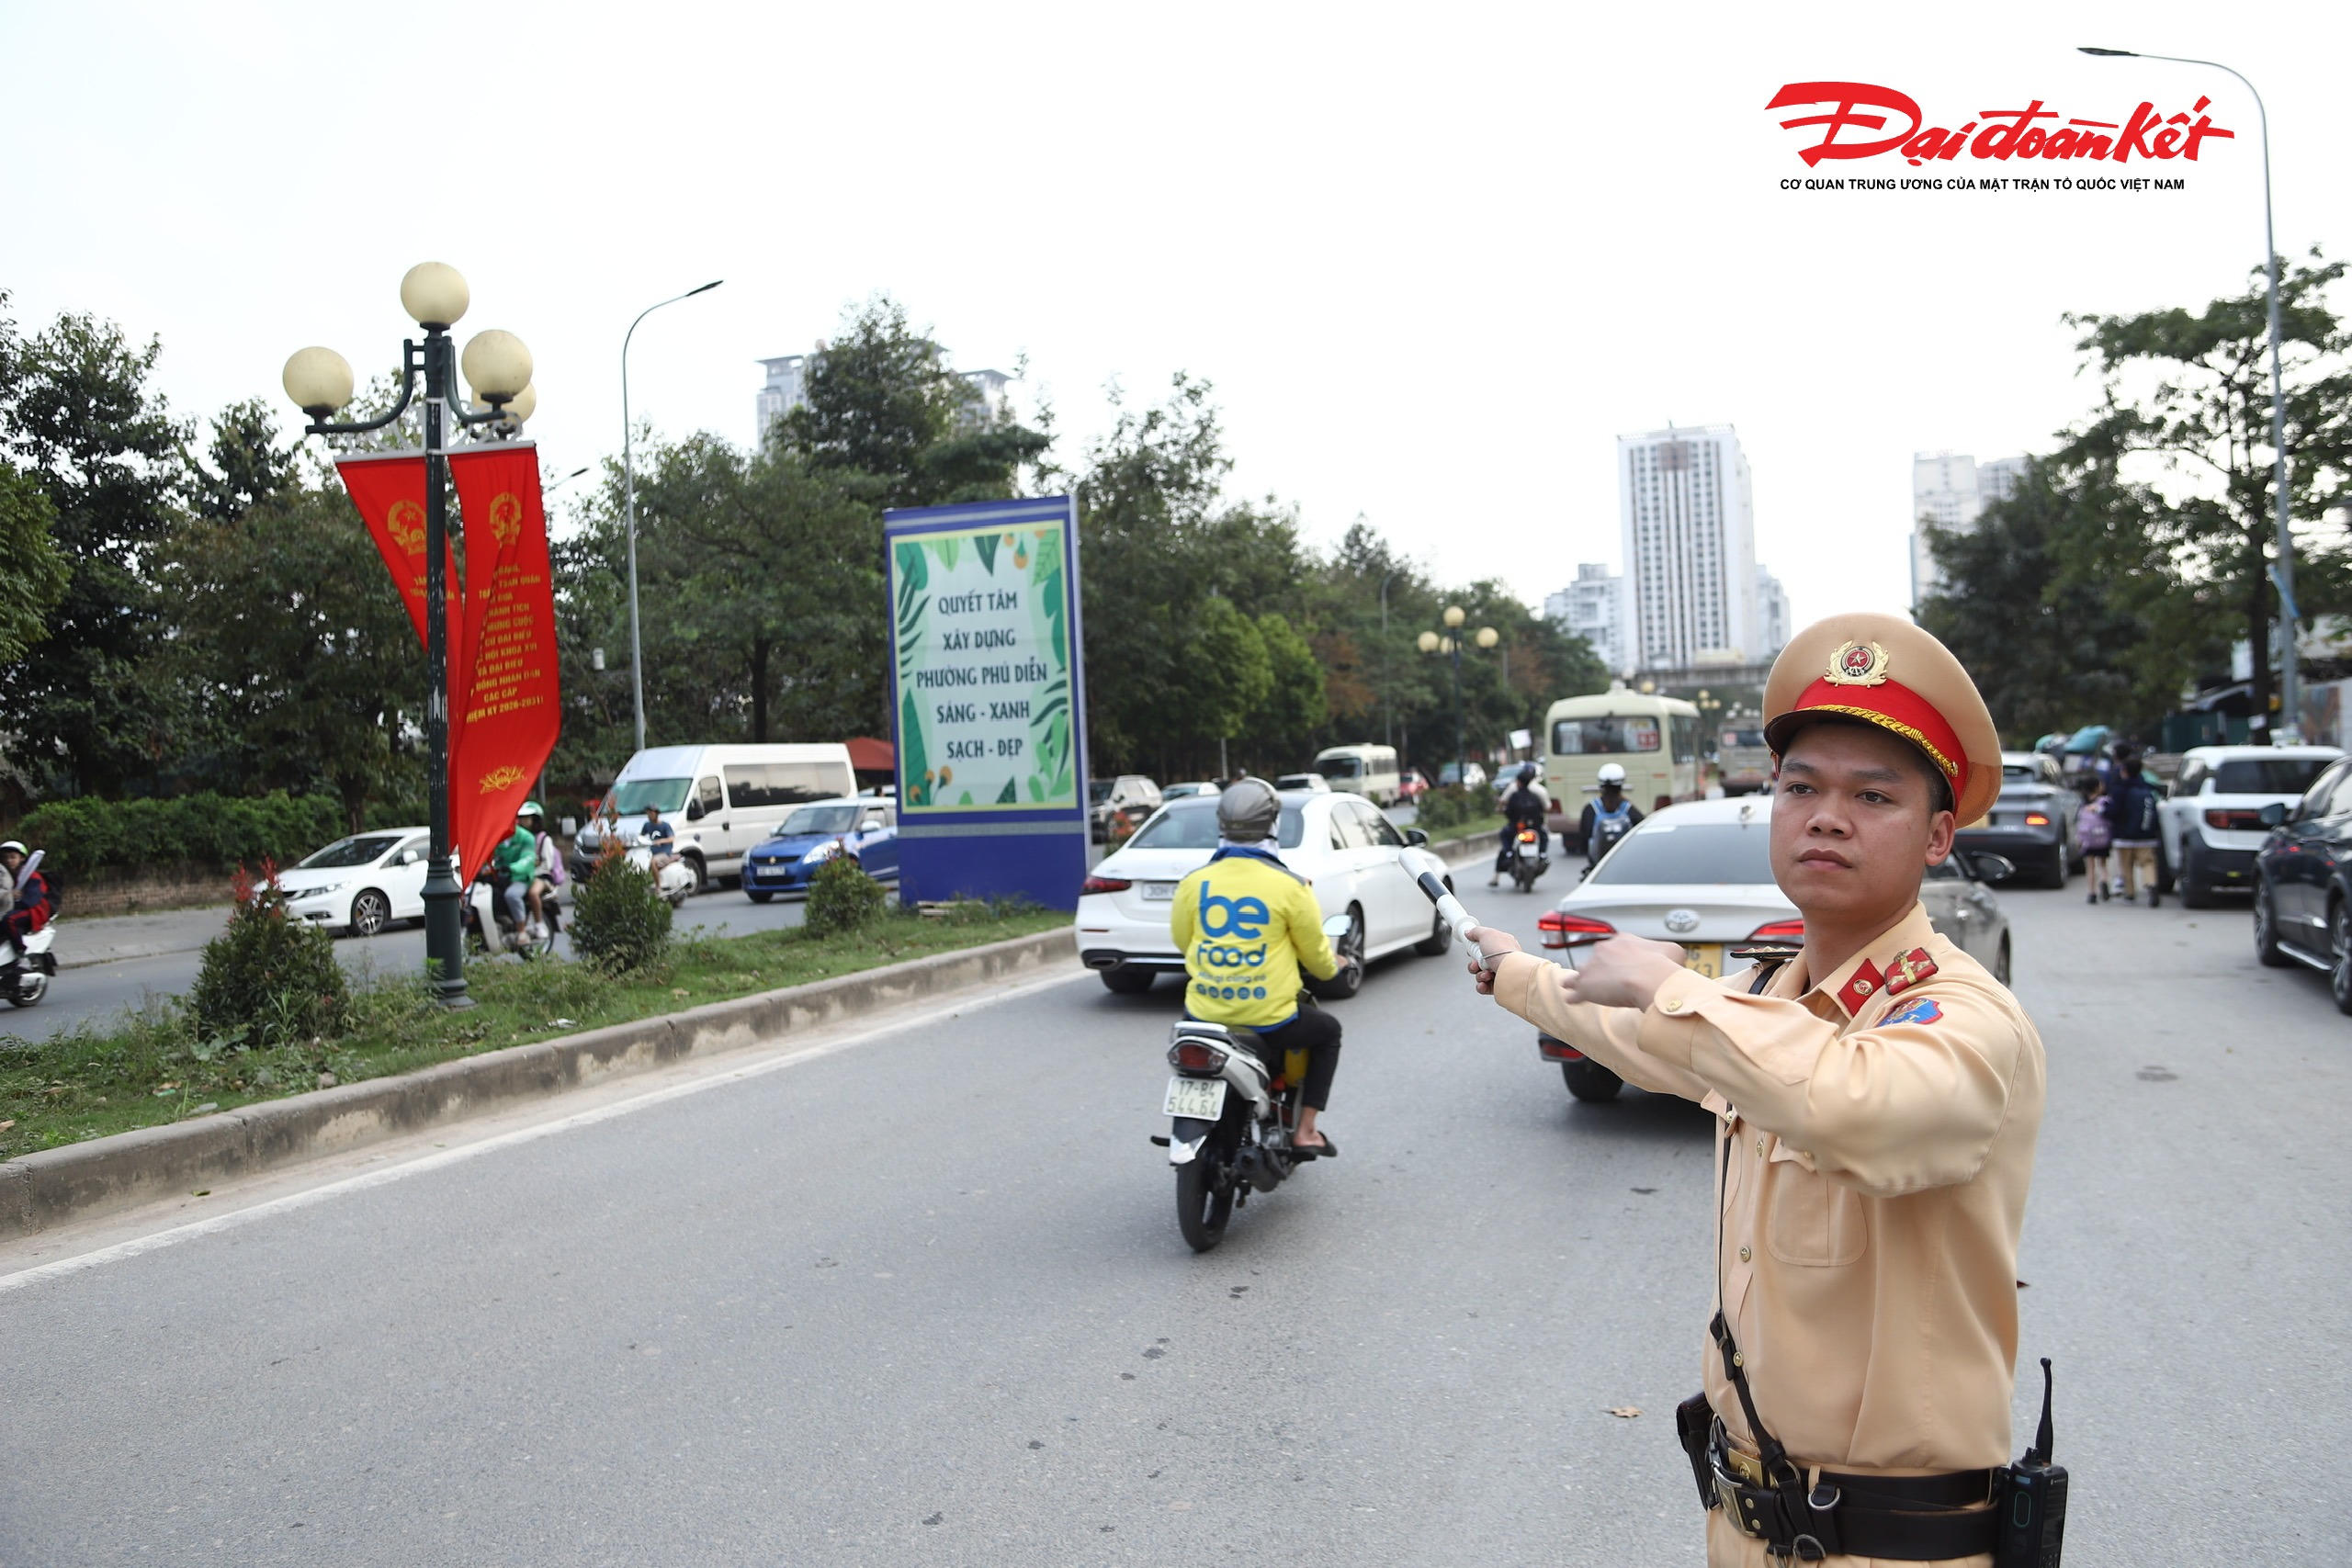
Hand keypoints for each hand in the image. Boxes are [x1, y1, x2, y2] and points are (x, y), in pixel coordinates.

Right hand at [1462, 925, 1519, 995]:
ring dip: (1479, 975)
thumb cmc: (1502, 953)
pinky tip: (1484, 983)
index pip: (1486, 946)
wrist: (1511, 972)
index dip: (1476, 949)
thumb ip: (1476, 932)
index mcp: (1502, 945)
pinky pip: (1485, 987)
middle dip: (1474, 964)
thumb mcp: (1487, 934)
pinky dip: (1482, 986)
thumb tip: (1469, 933)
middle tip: (1477, 963)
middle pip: (1480, 962)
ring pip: (1481, 975)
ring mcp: (1501, 973)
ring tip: (1485, 974)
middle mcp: (1502, 959)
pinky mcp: (1499, 985)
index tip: (1471, 950)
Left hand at [1556, 934, 1687, 1010]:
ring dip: (1582, 979)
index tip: (1624, 968)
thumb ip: (1667, 953)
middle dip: (1600, 968)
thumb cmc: (1664, 966)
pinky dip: (1574, 996)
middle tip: (1608, 982)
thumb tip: (1672, 961)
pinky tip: (1573, 1000)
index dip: (1620, 959)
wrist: (1650, 979)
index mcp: (1623, 940)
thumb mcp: (1674, 951)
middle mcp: (1603, 949)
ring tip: (1579, 987)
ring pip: (1581, 972)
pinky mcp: (1584, 985)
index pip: (1616, 948)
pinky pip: (1574, 991)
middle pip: (1598, 959)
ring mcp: (1591, 966)